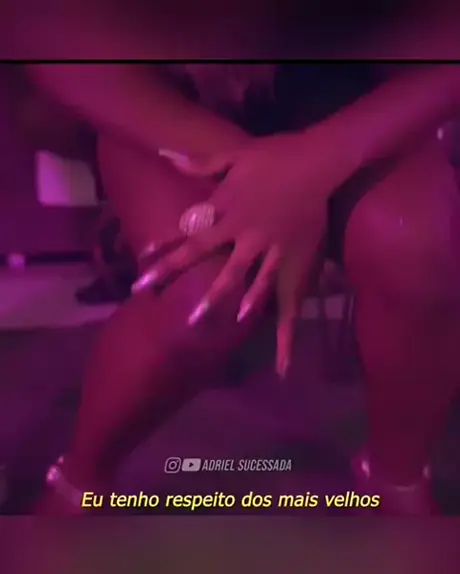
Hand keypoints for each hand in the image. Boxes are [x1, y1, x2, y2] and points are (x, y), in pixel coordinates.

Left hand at [134, 127, 356, 375]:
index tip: (142, 258)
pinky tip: (243, 317)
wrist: (316, 161)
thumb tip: (164, 153)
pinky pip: (268, 277)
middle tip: (144, 291)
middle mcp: (237, 226)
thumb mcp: (234, 153)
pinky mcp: (284, 250)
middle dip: (171, 270)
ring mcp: (261, 241)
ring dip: (212, 295)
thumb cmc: (274, 155)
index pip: (187, 226)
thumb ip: (200, 162)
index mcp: (223, 203)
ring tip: (193, 319)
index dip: (165, 242)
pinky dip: (256, 296)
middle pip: (199, 252)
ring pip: (232, 273)